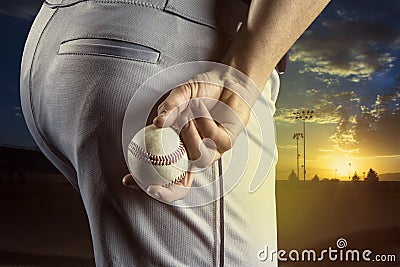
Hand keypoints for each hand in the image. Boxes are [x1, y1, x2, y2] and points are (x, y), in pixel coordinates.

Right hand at [122, 70, 259, 202]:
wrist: (227, 79)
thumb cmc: (202, 91)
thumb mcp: (180, 96)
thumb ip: (169, 109)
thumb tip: (157, 123)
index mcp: (178, 147)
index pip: (162, 173)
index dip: (144, 181)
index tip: (128, 181)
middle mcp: (194, 154)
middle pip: (180, 185)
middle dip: (165, 191)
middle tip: (151, 188)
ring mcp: (212, 151)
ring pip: (198, 157)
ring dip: (188, 135)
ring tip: (186, 112)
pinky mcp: (227, 143)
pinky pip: (212, 138)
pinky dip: (203, 119)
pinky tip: (199, 106)